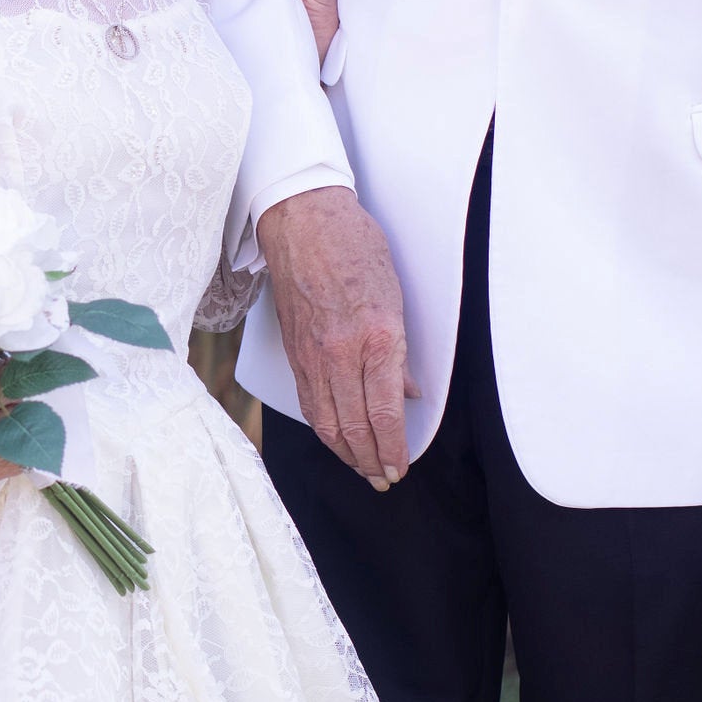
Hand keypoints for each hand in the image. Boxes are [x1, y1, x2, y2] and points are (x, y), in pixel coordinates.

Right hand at [259, 187, 412, 488]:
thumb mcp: (395, 294)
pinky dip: (324, 430)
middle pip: (354, 427)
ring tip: (362, 469)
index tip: (399, 468)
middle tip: (384, 479)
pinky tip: (336, 440)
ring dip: (347, 454)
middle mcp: (341, 354)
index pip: (384, 413)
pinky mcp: (295, 353)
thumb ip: (401, 351)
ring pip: (327, 423)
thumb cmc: (354, 247)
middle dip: (370, 461)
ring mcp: (313, 356)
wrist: (303, 222)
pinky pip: (309, 404)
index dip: (392, 449)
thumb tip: (406, 392)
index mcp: (375, 338)